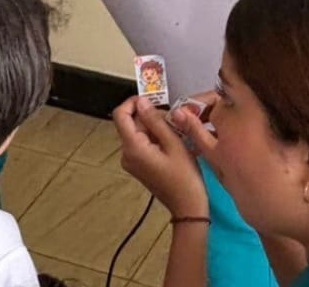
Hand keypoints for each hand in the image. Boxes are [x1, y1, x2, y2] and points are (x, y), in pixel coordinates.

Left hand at [112, 96, 210, 216]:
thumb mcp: (173, 143)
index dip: (133, 102)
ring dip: (154, 126)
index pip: (120, 115)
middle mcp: (126, 154)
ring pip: (137, 132)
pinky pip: (141, 142)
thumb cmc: (184, 176)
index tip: (152, 100)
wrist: (187, 207)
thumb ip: (155, 121)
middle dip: (150, 116)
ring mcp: (131, 161)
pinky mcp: (138, 165)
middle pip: (131, 123)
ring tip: (175, 132)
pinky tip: (171, 143)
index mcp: (132, 148)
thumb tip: (142, 101)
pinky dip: (154, 137)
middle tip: (173, 121)